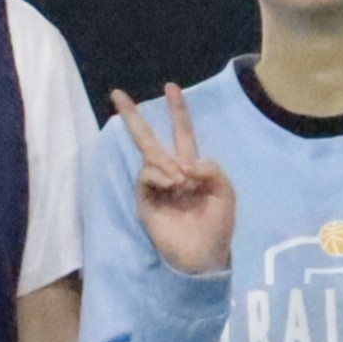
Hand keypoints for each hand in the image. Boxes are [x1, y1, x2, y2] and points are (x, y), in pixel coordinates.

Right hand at [107, 84, 238, 277]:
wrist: (204, 254)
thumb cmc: (217, 225)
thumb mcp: (225, 191)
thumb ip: (211, 168)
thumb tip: (184, 163)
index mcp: (191, 168)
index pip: (182, 134)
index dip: (178, 111)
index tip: (171, 87)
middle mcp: (170, 173)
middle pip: (147, 140)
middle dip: (133, 117)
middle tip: (117, 93)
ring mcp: (155, 186)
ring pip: (152, 158)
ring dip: (167, 165)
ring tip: (181, 184)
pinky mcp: (145, 200)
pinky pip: (146, 175)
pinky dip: (159, 175)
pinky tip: (172, 185)